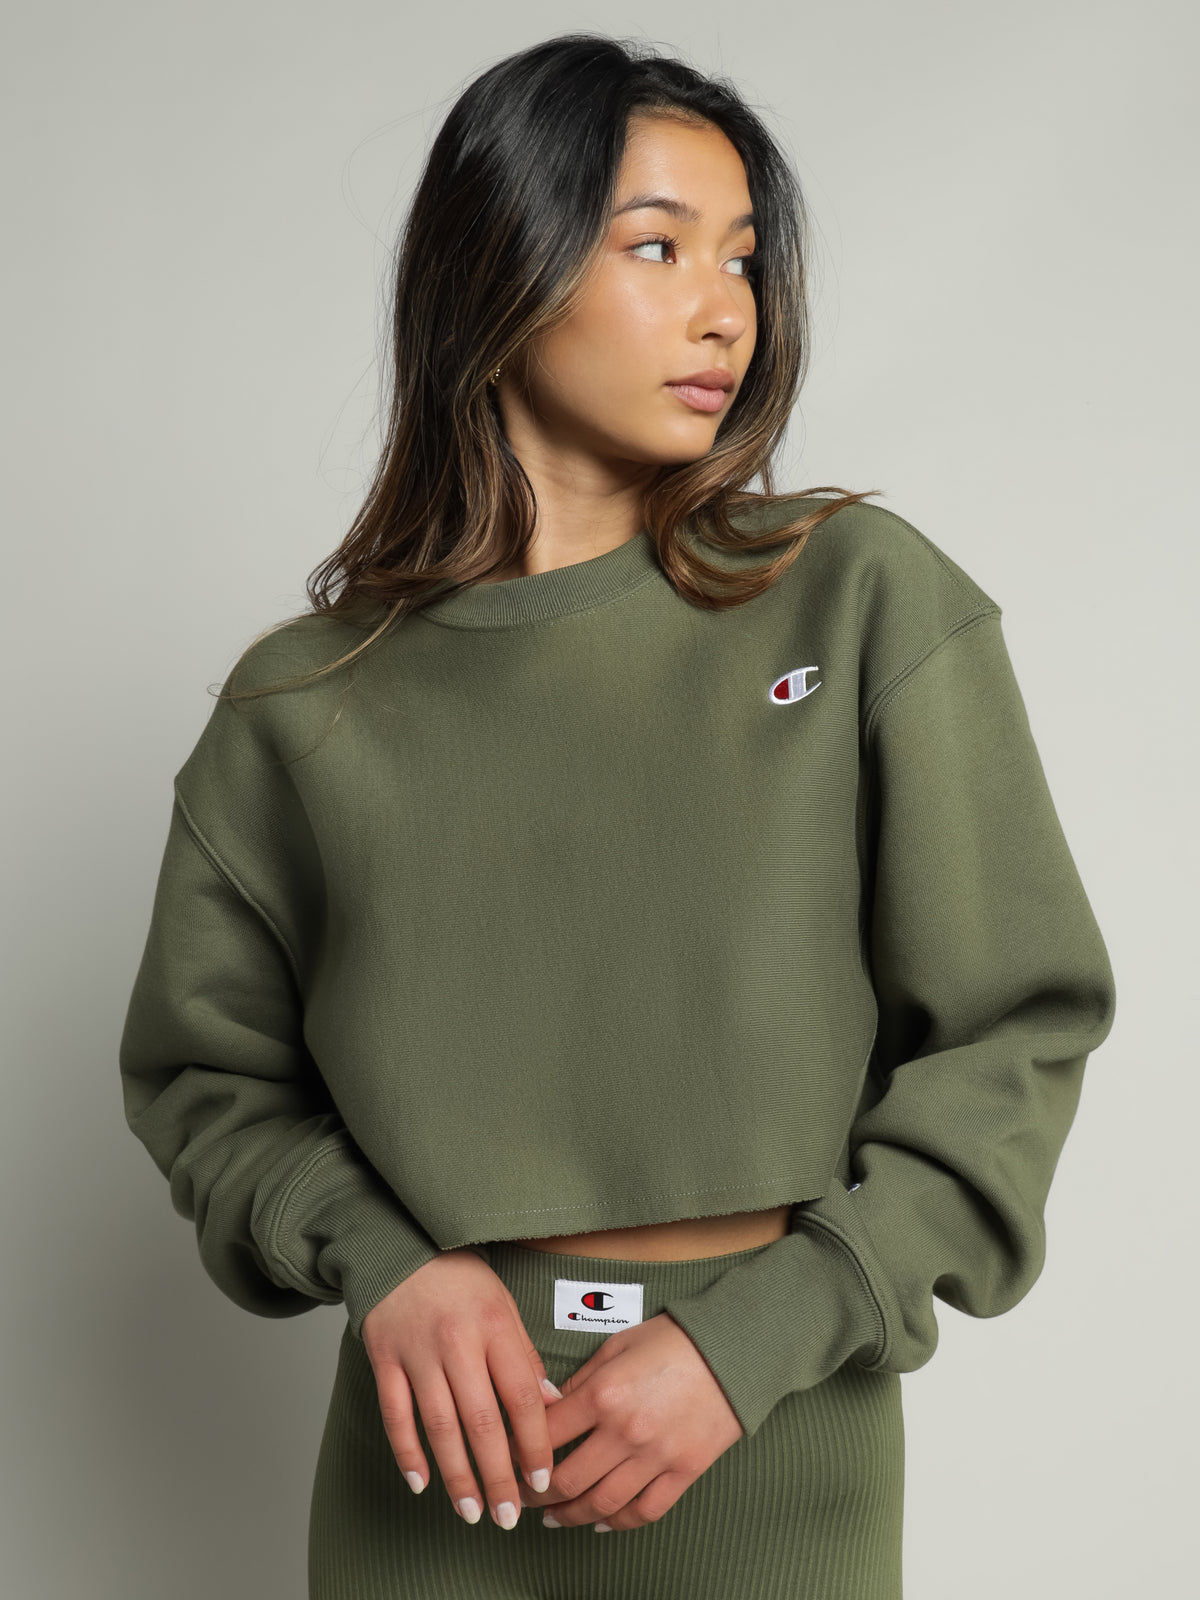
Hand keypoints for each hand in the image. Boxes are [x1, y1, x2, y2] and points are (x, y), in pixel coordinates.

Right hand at [361, 1247, 559, 1531]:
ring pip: (438, 1426)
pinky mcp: (384, 1358)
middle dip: (497, 1475)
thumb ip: (524, 1356)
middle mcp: (457, 1342)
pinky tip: (421, 1482)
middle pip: (481, 1421)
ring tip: (472, 1511)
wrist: (402, 1245)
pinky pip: (396, 1414)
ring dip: (456, 1475)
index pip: (521, 1397)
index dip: (534, 1444)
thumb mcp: (504, 1305)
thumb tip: (551, 1405)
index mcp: (495, 1327)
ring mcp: (417, 1352)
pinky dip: (407, 1452)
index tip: (541, 1480)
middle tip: (509, 1517)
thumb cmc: (461, 1278)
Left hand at [511, 1312, 743, 1530]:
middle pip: (567, 1479)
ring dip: (570, 1516)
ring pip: (601, 1504)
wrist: (732, 1349)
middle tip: (523, 1496)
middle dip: (537, 1494)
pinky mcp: (684, 1471)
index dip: (519, 1450)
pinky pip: (644, 1511)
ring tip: (553, 1518)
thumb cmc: (673, 1339)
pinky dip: (618, 1523)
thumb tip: (549, 1406)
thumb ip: (581, 1380)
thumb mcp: (616, 1345)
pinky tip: (601, 1522)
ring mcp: (656, 1456)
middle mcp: (625, 1431)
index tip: (507, 1458)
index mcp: (604, 1394)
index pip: (547, 1434)